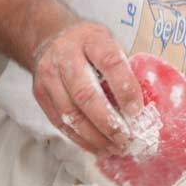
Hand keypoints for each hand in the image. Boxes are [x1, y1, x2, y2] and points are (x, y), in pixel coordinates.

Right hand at [30, 19, 143, 155]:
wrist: (50, 37)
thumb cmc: (88, 43)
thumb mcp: (108, 41)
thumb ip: (124, 67)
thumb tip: (145, 103)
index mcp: (91, 39)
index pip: (110, 63)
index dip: (125, 90)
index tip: (137, 112)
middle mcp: (65, 55)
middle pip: (85, 94)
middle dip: (108, 122)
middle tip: (127, 139)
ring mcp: (49, 75)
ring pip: (70, 114)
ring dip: (95, 137)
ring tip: (115, 148)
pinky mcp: (40, 93)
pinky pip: (60, 122)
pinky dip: (80, 139)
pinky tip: (97, 146)